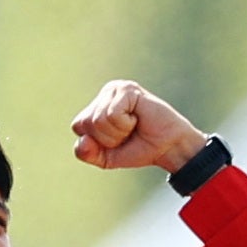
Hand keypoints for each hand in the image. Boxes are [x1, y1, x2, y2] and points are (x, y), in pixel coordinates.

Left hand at [70, 78, 209, 174]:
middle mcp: (104, 94)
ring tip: (133, 126)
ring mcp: (115, 88)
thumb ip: (87, 153)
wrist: (167, 147)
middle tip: (128, 133)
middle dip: (108, 138)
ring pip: (99, 120)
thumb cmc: (138, 148)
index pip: (78, 126)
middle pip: (87, 123)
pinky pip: (112, 114)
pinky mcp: (127, 89)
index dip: (97, 141)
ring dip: (118, 132)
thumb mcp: (106, 158)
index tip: (117, 140)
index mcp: (95, 107)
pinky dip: (125, 124)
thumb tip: (83, 141)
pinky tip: (137, 118)